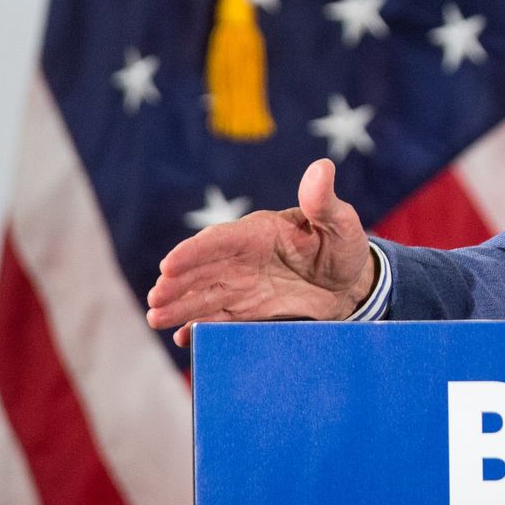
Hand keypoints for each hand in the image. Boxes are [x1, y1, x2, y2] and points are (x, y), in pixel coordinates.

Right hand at [145, 158, 375, 346]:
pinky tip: (182, 336)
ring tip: (156, 317)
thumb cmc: (342, 246)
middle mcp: (242, 259)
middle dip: (177, 283)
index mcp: (259, 233)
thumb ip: (323, 201)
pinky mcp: (247, 311)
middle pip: (203, 270)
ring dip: (180, 307)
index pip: (221, 240)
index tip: (168, 264)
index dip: (194, 252)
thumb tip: (322, 167)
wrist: (349, 283)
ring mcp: (242, 286)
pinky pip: (220, 319)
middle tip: (155, 298)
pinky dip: (202, 327)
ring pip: (204, 296)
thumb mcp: (340, 222)